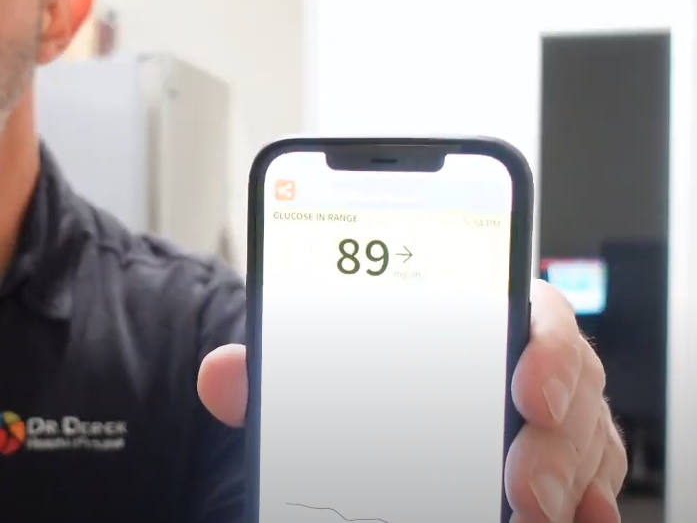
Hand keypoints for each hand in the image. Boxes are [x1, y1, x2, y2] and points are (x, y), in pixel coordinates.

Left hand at [197, 279, 627, 522]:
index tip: (527, 384)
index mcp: (479, 316)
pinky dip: (582, 506)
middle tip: (522, 482)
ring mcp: (551, 420)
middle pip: (572, 385)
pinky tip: (565, 520)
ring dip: (564, 480)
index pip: (534, 310)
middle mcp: (527, 365)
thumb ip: (281, 368)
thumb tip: (222, 374)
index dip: (544, 342)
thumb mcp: (326, 368)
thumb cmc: (372, 376)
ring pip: (587, 442)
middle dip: (554, 436)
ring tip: (530, 513)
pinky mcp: (559, 468)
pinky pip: (589, 486)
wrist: (382, 413)